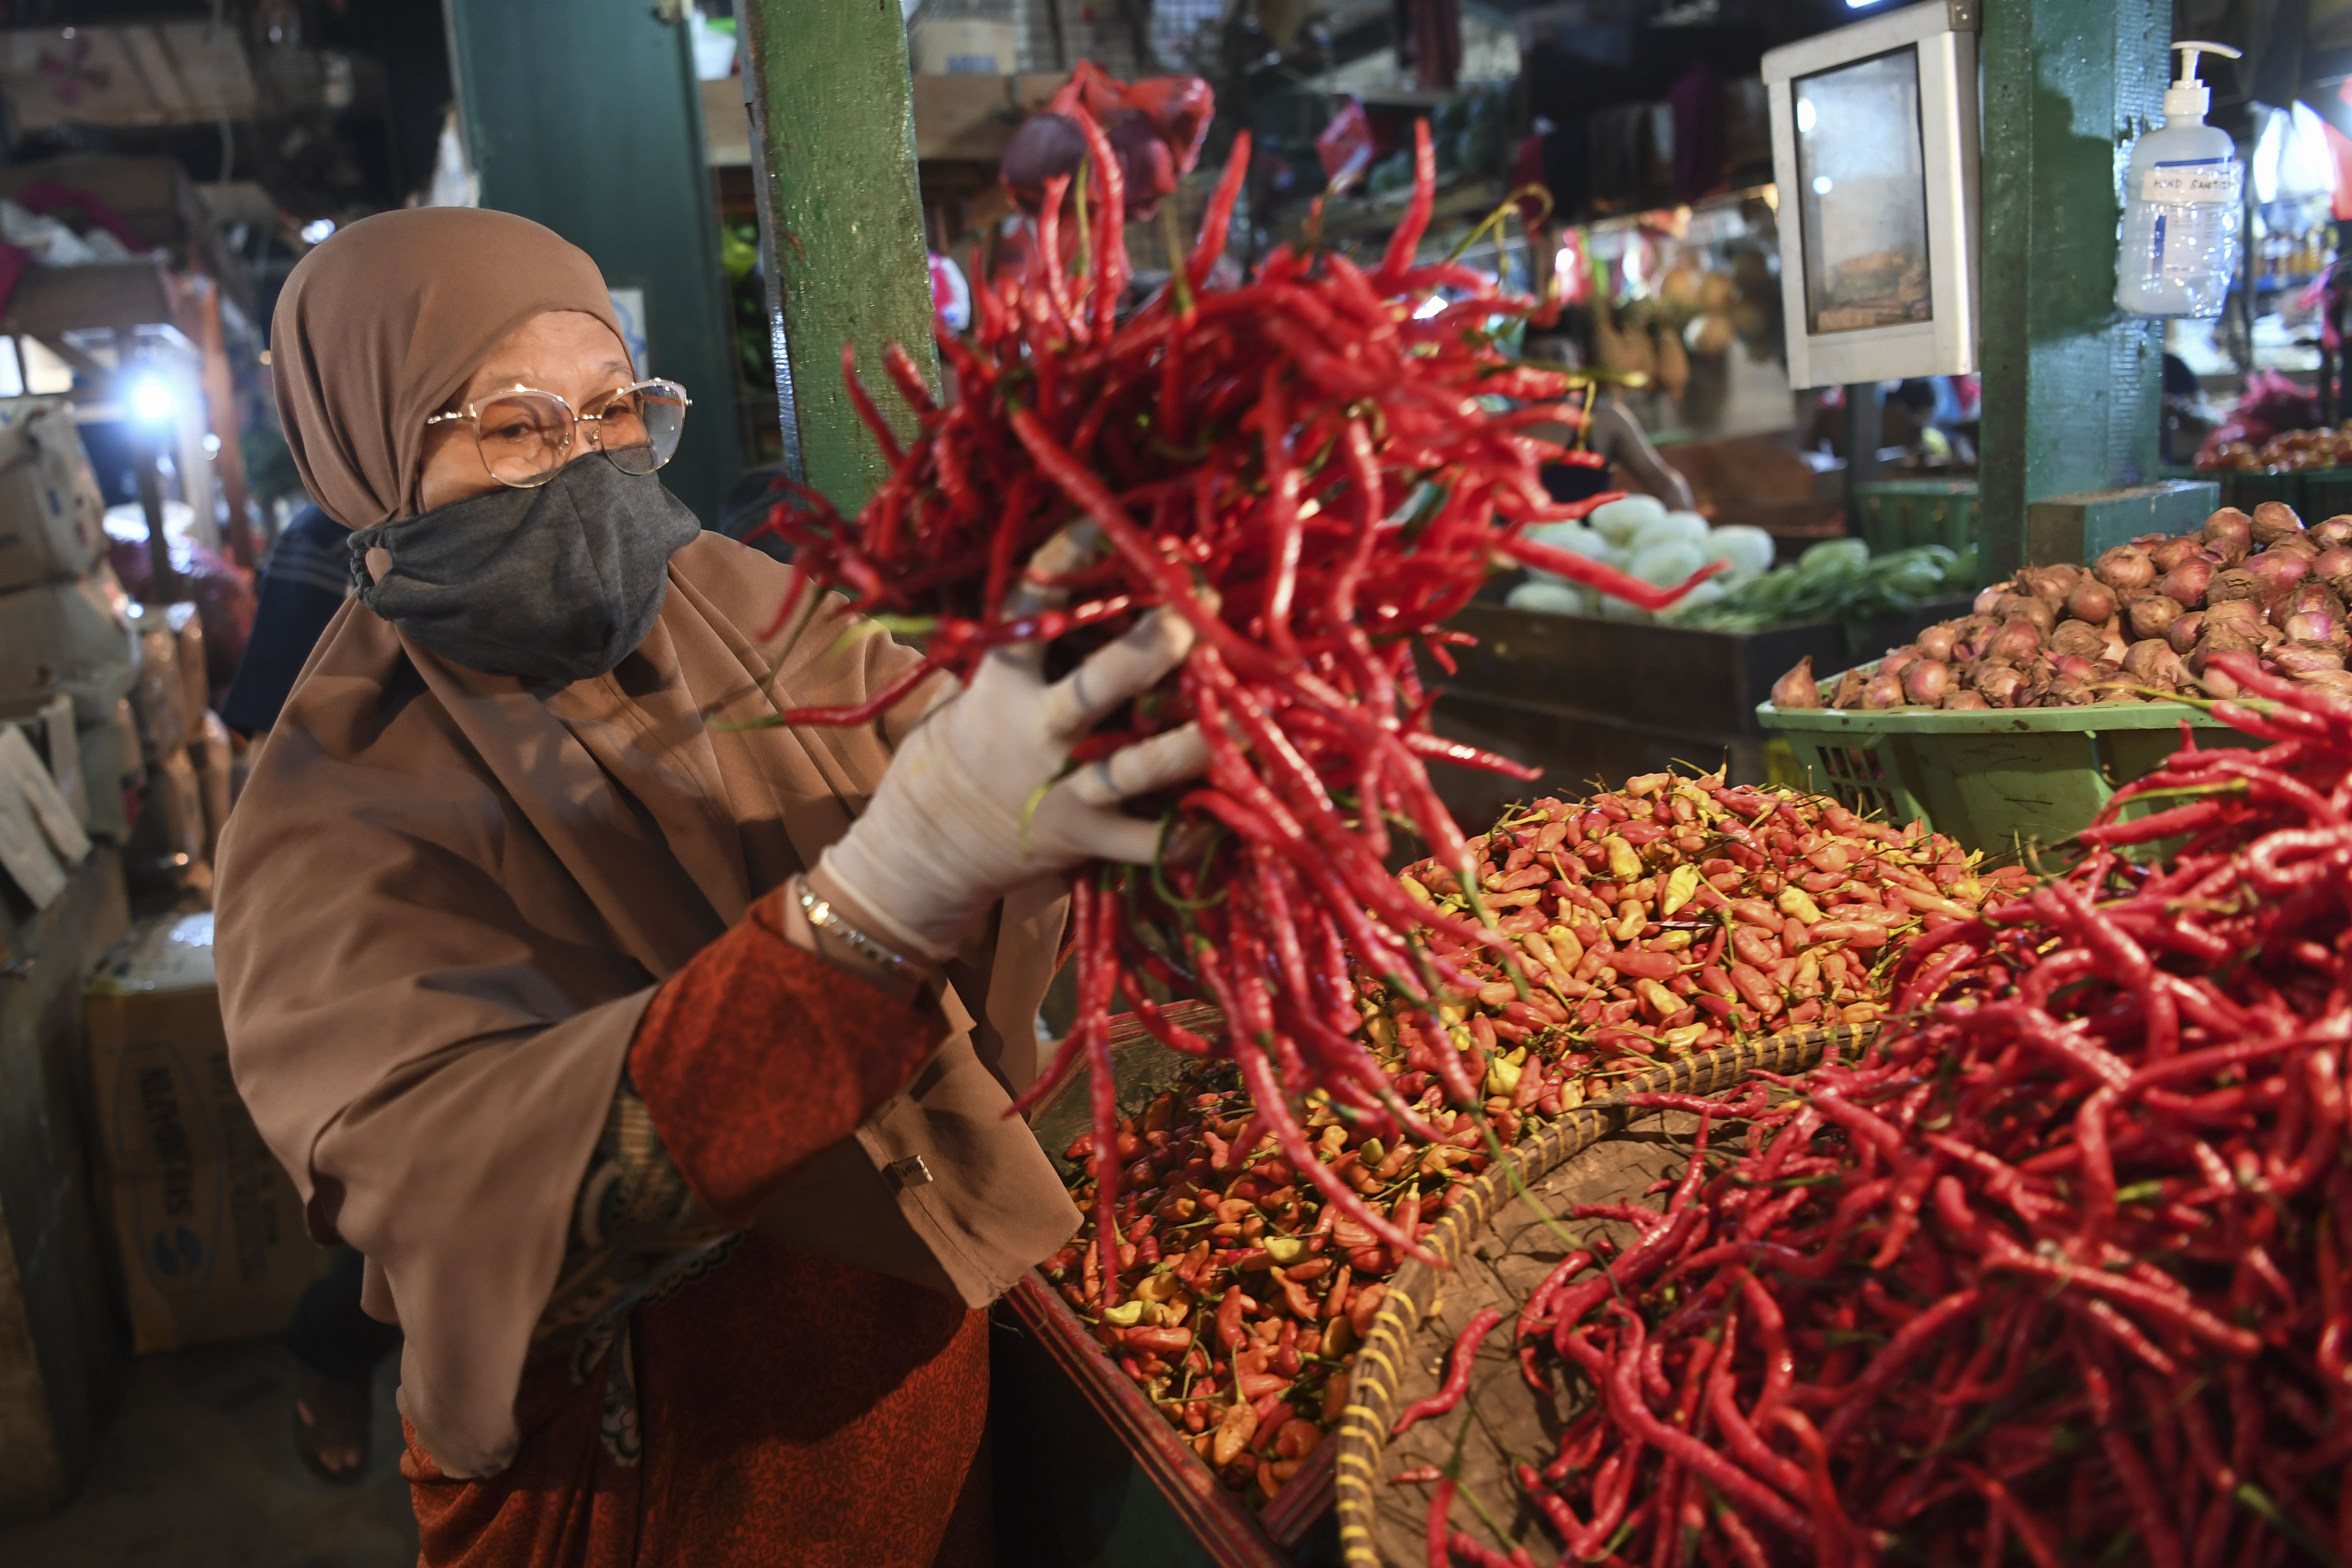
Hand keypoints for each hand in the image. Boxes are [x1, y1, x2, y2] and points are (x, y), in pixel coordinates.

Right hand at [817, 528, 1208, 960]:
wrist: (926, 846)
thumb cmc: (962, 751)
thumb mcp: (978, 691)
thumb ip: (1030, 653)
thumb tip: (1093, 584)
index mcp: (1002, 685)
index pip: (1030, 612)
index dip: (1063, 561)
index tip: (1104, 522)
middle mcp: (1037, 732)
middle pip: (1099, 685)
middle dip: (1150, 650)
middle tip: (1194, 618)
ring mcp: (1063, 789)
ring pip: (1135, 765)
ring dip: (1189, 744)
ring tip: (1238, 722)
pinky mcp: (1084, 839)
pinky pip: (1144, 841)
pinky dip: (1183, 835)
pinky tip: (1220, 819)